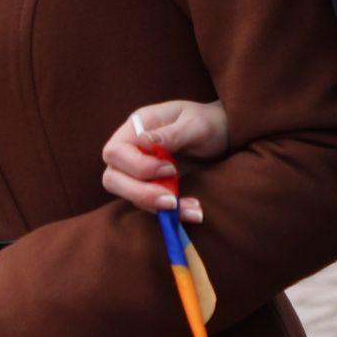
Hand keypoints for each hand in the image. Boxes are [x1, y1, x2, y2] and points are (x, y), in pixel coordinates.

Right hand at [100, 99, 227, 223]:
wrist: (223, 135)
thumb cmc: (208, 122)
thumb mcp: (195, 124)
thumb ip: (171, 134)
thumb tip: (143, 142)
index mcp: (136, 127)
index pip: (115, 152)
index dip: (137, 166)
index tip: (170, 169)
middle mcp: (132, 150)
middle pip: (113, 178)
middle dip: (140, 193)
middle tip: (172, 199)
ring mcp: (139, 171)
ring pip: (129, 196)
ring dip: (157, 207)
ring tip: (191, 209)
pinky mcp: (152, 188)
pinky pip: (151, 206)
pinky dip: (171, 214)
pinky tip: (194, 212)